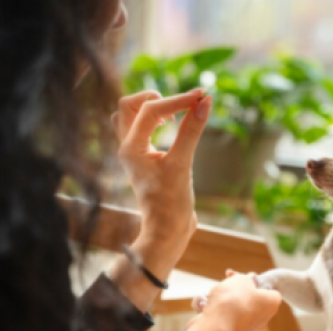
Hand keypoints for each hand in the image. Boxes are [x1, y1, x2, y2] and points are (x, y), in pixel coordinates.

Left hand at [113, 89, 211, 260]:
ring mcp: (133, 153)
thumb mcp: (182, 165)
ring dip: (150, 107)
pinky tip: (172, 126)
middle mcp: (127, 148)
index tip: (202, 96)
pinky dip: (153, 120)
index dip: (177, 100)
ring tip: (173, 114)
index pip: (150, 110)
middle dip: (155, 98)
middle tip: (181, 105)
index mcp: (131, 148)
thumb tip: (205, 102)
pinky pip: (139, 129)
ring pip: (130, 116)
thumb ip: (191, 131)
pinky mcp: (143, 159)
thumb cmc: (171, 203)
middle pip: (128, 105)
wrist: (167, 230)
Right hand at [183, 271, 281, 330]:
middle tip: (226, 279)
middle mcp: (261, 318)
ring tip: (211, 295)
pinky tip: (202, 306)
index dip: (256, 281)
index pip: (269, 290)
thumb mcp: (241, 280)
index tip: (243, 276)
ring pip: (232, 306)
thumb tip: (250, 280)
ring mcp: (245, 328)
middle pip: (248, 297)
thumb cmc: (233, 301)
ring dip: (220, 298)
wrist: (215, 329)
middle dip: (234, 288)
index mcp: (271, 304)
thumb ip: (246, 278)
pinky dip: (211, 309)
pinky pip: (220, 317)